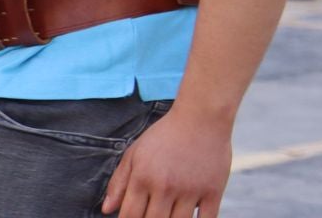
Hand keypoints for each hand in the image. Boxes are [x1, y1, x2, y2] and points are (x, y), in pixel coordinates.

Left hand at [101, 106, 229, 217]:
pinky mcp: (213, 189)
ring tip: (168, 215)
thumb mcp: (135, 152)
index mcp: (143, 178)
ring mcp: (191, 189)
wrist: (203, 115)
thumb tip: (107, 210)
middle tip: (154, 214)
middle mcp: (166, 186)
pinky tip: (192, 217)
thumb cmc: (166, 134)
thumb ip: (119, 181)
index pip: (129, 217)